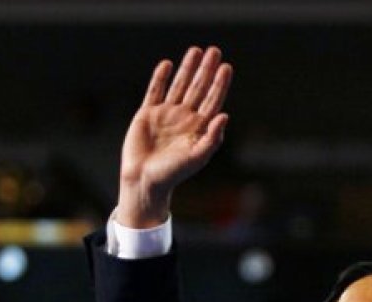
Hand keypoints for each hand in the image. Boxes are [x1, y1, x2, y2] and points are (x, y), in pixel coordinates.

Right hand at [117, 46, 232, 227]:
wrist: (145, 180)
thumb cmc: (173, 173)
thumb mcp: (197, 156)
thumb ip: (213, 137)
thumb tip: (225, 116)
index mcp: (199, 128)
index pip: (213, 101)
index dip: (220, 84)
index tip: (227, 68)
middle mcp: (185, 118)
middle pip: (198, 88)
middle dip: (206, 70)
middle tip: (215, 51)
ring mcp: (166, 114)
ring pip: (179, 85)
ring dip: (187, 68)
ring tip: (195, 50)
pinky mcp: (147, 113)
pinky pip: (155, 91)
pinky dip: (160, 78)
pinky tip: (167, 65)